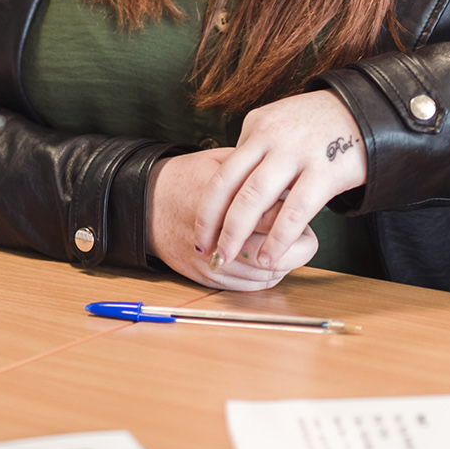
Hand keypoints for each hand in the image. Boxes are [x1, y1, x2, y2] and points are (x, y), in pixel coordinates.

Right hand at [147, 150, 317, 288]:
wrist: (146, 205)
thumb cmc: (186, 178)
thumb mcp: (220, 161)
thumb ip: (255, 170)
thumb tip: (294, 179)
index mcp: (223, 199)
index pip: (271, 215)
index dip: (294, 216)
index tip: (303, 209)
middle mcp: (216, 235)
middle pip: (274, 254)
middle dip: (297, 246)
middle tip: (302, 232)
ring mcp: (212, 260)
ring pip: (267, 274)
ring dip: (283, 261)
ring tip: (284, 243)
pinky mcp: (209, 277)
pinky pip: (253, 286)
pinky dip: (267, 275)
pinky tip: (265, 256)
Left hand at [193, 91, 366, 272]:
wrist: (368, 111)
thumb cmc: (320, 125)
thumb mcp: (279, 125)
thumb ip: (257, 150)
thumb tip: (235, 183)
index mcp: (256, 127)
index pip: (222, 171)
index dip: (206, 205)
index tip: (198, 231)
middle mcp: (270, 138)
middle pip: (229, 186)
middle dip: (212, 223)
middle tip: (203, 251)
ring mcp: (296, 153)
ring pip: (255, 199)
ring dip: (236, 234)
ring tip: (226, 258)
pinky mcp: (325, 172)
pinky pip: (294, 211)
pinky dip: (277, 238)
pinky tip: (268, 257)